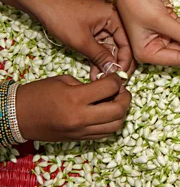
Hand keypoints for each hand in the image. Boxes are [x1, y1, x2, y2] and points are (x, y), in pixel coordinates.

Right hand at [15, 74, 130, 140]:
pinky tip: (106, 113)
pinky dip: (111, 123)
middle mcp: (81, 117)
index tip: (115, 77)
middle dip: (125, 97)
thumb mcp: (64, 80)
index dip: (117, 80)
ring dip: (121, 112)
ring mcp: (81, 131)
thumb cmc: (38, 94)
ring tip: (115, 102)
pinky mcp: (80, 139)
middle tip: (121, 90)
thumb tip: (107, 87)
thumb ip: (87, 84)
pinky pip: (105, 134)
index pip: (110, 88)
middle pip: (119, 110)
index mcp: (76, 98)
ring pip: (115, 125)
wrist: (17, 116)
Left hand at [36, 0, 134, 79]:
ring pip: (111, 48)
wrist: (41, 3)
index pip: (127, 44)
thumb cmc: (61, 16)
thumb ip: (100, 57)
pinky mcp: (96, 28)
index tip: (119, 77)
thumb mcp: (81, 41)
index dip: (124, 62)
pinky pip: (102, 45)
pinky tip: (94, 72)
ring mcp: (104, 23)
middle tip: (112, 80)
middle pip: (122, 46)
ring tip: (99, 79)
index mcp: (115, 16)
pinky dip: (99, 57)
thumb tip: (114, 71)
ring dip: (106, 63)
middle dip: (116, 64)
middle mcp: (113, 18)